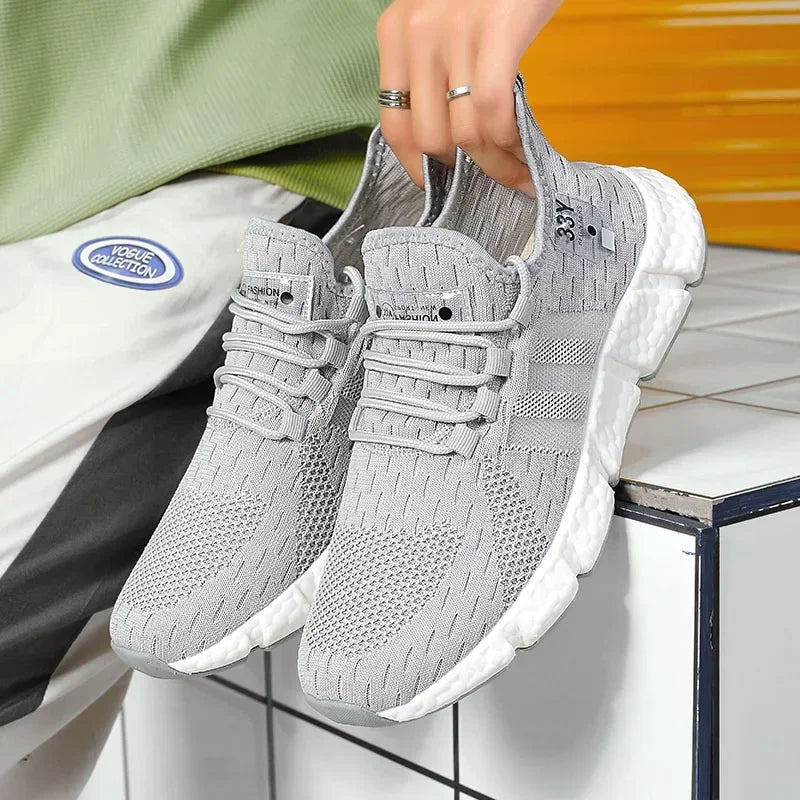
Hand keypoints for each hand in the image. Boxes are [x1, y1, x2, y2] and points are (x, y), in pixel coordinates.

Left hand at [377, 0, 561, 192]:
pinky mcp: (496, 29)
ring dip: (495, 166)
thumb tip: (448, 133)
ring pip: (465, 133)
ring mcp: (454, 31)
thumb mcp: (441, 15)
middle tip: (490, 177)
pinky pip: (495, 111)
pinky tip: (525, 151)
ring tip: (516, 171)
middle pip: (431, 139)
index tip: (437, 184)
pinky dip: (512, 144)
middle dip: (465, 172)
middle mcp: (416, 33)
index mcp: (395, 31)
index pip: (393, 124)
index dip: (415, 167)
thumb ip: (433, 64)